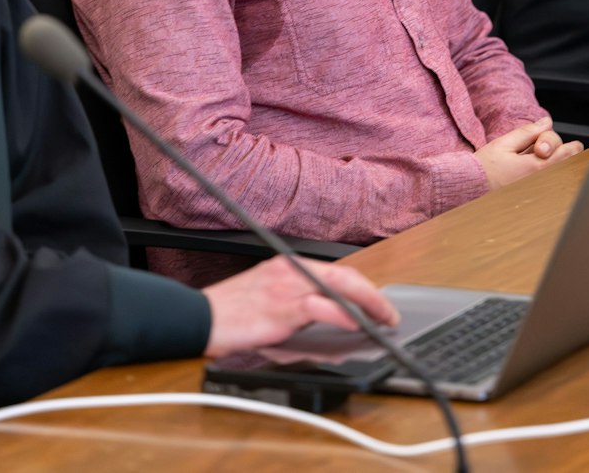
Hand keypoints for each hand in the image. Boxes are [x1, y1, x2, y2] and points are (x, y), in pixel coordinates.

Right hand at [202, 255, 398, 357]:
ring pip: (339, 287)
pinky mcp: (280, 308)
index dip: (363, 287)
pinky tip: (355, 323)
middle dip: (374, 295)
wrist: (199, 317)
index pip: (336, 271)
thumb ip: (297, 306)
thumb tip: (328, 322)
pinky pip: (319, 306)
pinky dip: (341, 314)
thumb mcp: (268, 301)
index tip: (378, 303)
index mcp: (288, 266)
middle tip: (389, 314)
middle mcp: (290, 271)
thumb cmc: (230, 313)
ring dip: (368, 304)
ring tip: (383, 319)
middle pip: (345, 276)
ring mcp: (286, 288)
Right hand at [474, 116, 583, 189]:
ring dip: (556, 166)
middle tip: (547, 152)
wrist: (468, 190)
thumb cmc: (483, 169)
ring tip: (542, 161)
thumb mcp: (503, 144)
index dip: (571, 148)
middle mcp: (539, 182)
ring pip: (557, 176)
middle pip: (564, 165)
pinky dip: (548, 176)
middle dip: (561, 155)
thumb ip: (527, 133)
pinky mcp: (530, 199)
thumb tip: (546, 122)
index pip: (565, 155)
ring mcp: (536, 192)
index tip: (574, 145)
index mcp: (535, 168)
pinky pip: (547, 186)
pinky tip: (539, 172)